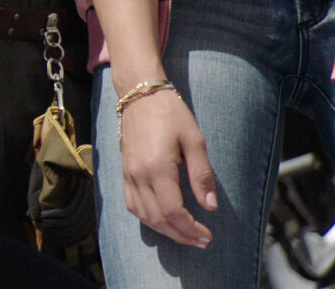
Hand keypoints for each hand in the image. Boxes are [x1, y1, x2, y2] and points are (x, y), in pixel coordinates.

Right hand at [115, 83, 216, 247]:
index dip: (191, 229)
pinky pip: (132, 204)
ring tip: (185, 234)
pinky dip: (147, 218)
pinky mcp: (124, 171)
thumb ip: (202, 175)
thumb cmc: (170, 113)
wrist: (140, 93)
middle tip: (201, 241)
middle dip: (181, 235)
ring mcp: (128, 174)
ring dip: (164, 230)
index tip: (208, 235)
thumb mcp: (194, 140)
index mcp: (157, 168)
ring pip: (143, 215)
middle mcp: (138, 175)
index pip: (173, 211)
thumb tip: (211, 206)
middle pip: (157, 219)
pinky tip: (162, 219)